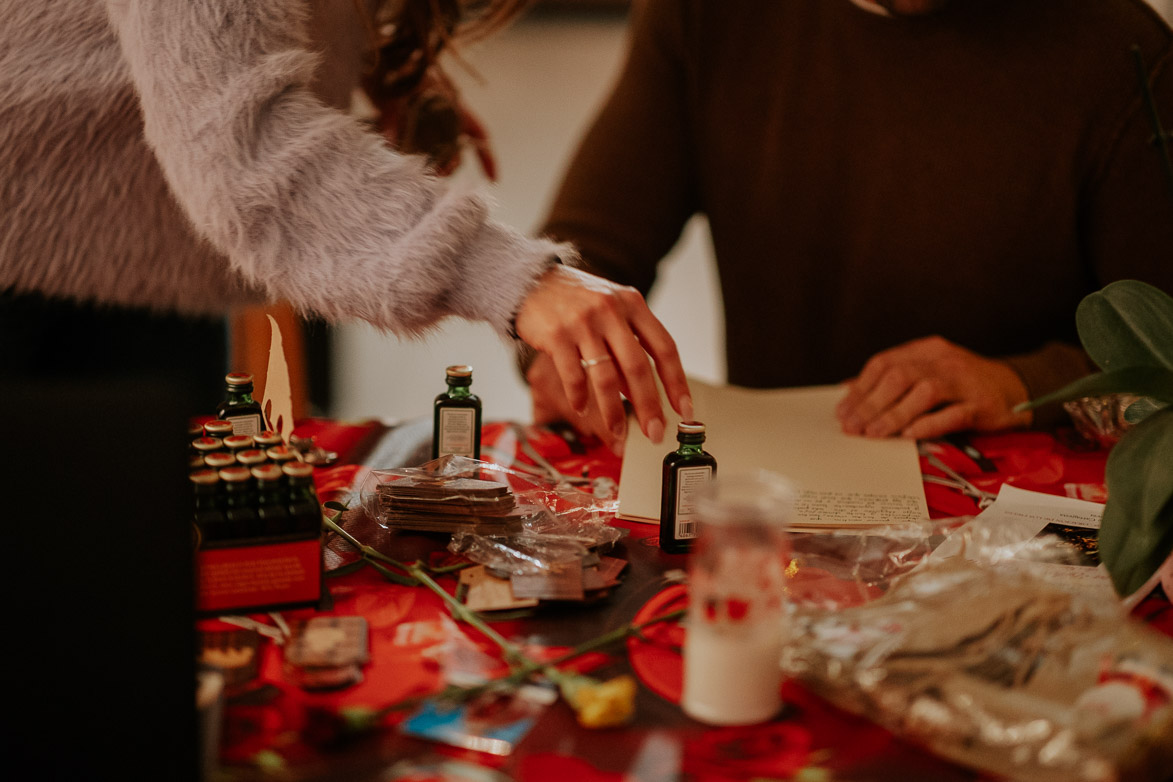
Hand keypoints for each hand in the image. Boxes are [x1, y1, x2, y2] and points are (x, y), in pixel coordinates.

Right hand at [514, 265, 692, 454]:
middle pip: (638, 367)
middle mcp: (611, 311)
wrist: (531, 282)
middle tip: (655, 432)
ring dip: (614, 412)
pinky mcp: (557, 335)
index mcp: (633, 304)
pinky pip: (574, 376)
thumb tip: (643, 395)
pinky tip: (582, 409)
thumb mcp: (611, 313)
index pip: (664, 347)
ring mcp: (583, 322)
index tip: (683, 409)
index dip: (676, 382)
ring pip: (606, 377)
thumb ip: (629, 347)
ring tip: (618, 432)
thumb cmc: (578, 301)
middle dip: (649, 406)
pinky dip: (580, 398)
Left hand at [835, 336, 1031, 438]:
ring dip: (893, 415)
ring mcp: (964, 382)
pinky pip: (952, 413)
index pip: (884, 363)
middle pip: (899, 376)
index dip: (860, 388)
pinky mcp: (981, 405)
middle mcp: (943, 361)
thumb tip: (848, 392)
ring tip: (873, 434)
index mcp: (926, 350)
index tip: (843, 411)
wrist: (1016, 388)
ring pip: (923, 392)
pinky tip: (907, 435)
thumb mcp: (926, 372)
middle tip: (852, 427)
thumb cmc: (962, 384)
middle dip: (871, 403)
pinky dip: (927, 424)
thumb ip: (891, 380)